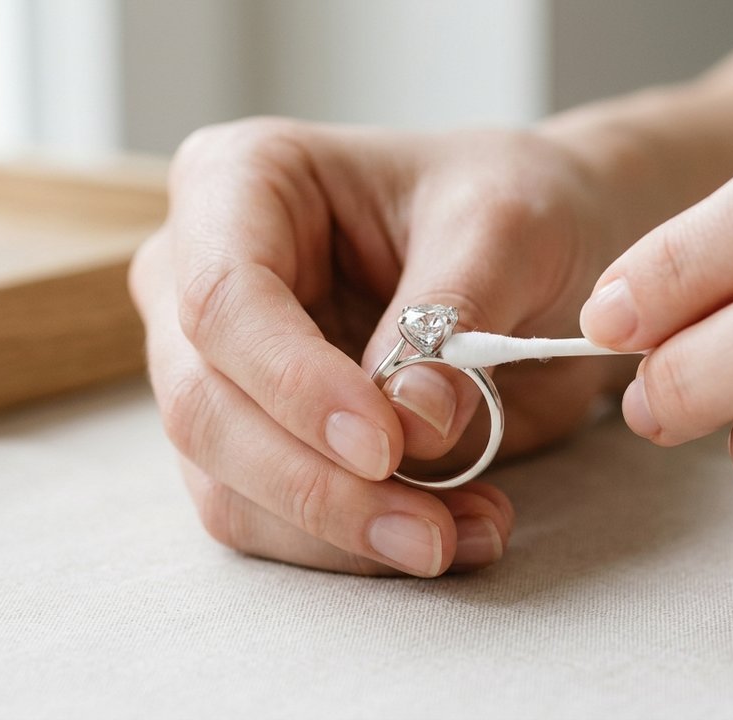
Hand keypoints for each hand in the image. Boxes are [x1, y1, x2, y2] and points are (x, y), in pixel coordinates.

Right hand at [130, 118, 634, 576]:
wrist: (536, 250)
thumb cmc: (506, 205)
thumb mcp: (505, 227)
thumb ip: (455, 312)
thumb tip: (412, 422)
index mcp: (237, 182)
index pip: (224, 299)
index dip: (294, 385)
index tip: (386, 447)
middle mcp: (196, 276)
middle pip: (204, 406)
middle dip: (317, 487)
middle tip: (431, 531)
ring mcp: (212, 367)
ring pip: (227, 485)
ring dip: (344, 534)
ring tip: (467, 531)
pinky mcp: (249, 439)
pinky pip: (270, 521)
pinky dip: (355, 548)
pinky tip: (453, 532)